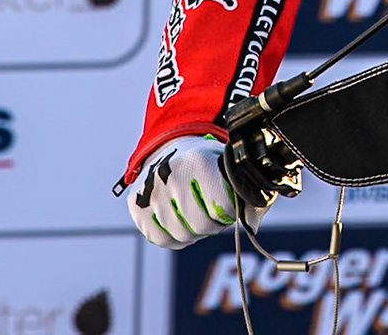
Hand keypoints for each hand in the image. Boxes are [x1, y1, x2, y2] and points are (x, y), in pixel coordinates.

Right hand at [127, 135, 262, 248]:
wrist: (171, 148)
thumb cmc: (207, 163)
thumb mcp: (229, 168)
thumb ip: (248, 194)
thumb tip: (251, 226)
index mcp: (198, 161)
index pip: (222, 206)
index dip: (231, 212)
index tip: (229, 204)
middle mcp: (170, 173)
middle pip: (201, 224)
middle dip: (213, 225)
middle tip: (214, 214)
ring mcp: (150, 190)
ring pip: (181, 235)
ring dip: (195, 232)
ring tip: (197, 215)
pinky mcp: (136, 205)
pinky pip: (160, 239)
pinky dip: (175, 238)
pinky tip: (181, 222)